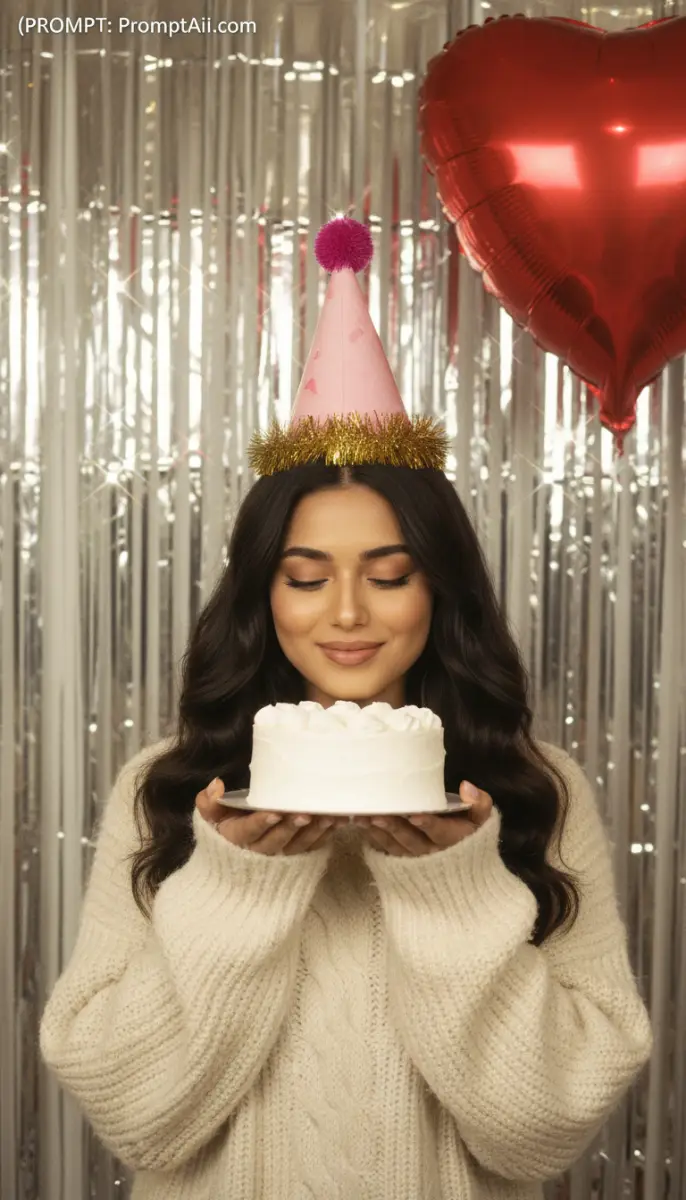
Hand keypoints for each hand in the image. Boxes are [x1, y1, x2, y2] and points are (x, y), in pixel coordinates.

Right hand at [195, 779, 347, 855]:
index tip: (275, 812)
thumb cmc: (227, 824)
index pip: (247, 832)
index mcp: (236, 838)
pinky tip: (336, 822)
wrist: (238, 854)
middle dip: (290, 828)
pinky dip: (325, 836)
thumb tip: (216, 785)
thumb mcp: (212, 815)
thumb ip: (209, 802)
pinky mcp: (297, 858)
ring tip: (326, 816)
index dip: (261, 823)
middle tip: (305, 814)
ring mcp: (279, 857)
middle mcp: (258, 852)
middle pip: (275, 842)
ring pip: (297, 847)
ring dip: (313, 832)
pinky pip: (312, 849)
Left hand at [353, 781, 492, 856]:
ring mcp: (414, 859)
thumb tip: (466, 786)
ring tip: (362, 818)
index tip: (415, 815)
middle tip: (378, 815)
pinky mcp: (400, 861)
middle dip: (394, 828)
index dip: (429, 824)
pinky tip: (360, 825)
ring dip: (378, 833)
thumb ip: (479, 803)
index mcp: (453, 840)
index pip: (441, 833)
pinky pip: (385, 851)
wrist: (460, 862)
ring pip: (395, 847)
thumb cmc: (467, 830)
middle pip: (412, 841)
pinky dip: (372, 838)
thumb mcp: (481, 819)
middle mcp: (432, 853)